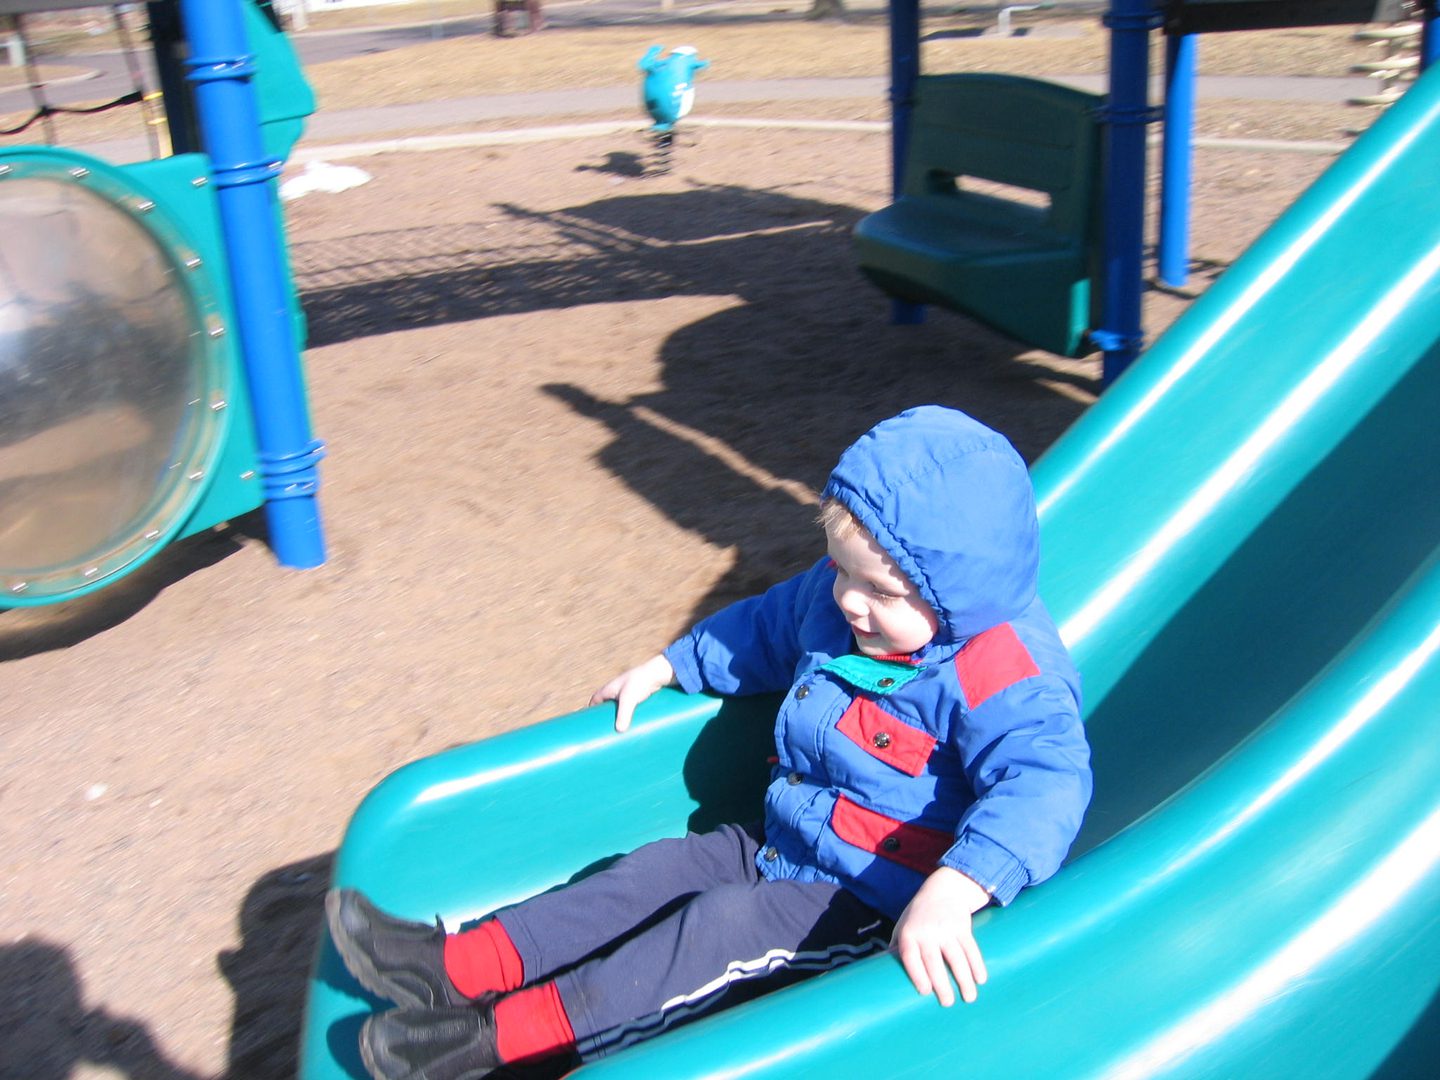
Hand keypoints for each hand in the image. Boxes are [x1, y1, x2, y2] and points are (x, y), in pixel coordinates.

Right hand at [589, 654, 675, 732]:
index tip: (590, 723)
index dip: (591, 710)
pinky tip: (631, 722)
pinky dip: (628, 714)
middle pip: (605, 705)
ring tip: (619, 729)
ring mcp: (627, 693)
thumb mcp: (629, 699)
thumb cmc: (640, 682)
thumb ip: (623, 714)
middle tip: (605, 729)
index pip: (594, 700)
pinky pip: (629, 707)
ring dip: (617, 716)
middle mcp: (616, 690)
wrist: (658, 672)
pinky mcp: (637, 696)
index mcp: (608, 689)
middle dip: (605, 716)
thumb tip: (619, 730)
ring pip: (618, 706)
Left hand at [891, 866, 989, 1005]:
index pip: (911, 957)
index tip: (925, 992)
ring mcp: (946, 929)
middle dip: (942, 984)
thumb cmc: (918, 916)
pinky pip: (971, 948)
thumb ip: (897, 948)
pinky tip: (981, 979)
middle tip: (947, 1003)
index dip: (917, 975)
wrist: (942, 890)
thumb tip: (886, 976)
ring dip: (964, 979)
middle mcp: (926, 931)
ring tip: (969, 998)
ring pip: (956, 957)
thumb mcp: (903, 926)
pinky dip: (977, 965)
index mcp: (909, 934)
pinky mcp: (962, 926)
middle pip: (934, 962)